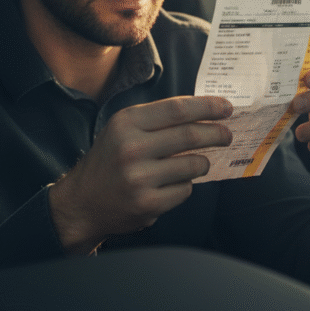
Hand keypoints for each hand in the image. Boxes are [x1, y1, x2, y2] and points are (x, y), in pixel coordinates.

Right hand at [49, 96, 232, 253]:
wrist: (81, 202)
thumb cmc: (111, 160)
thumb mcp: (124, 130)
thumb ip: (159, 120)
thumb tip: (206, 113)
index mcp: (127, 122)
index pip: (178, 109)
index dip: (208, 107)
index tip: (227, 108)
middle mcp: (131, 148)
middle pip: (190, 135)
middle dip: (217, 134)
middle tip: (228, 135)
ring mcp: (139, 178)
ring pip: (193, 164)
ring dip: (203, 163)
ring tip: (198, 163)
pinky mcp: (147, 203)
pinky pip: (185, 190)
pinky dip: (185, 186)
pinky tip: (171, 185)